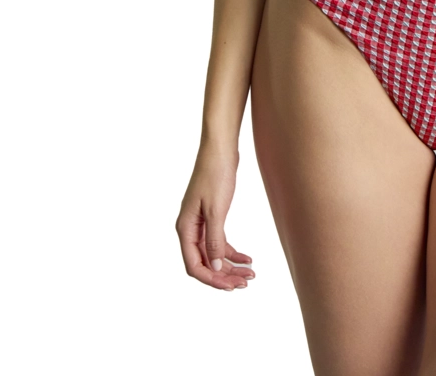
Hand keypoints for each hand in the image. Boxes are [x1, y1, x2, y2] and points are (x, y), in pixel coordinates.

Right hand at [176, 143, 254, 290]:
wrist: (220, 148)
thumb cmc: (216, 174)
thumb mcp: (216, 210)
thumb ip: (214, 240)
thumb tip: (215, 268)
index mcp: (185, 228)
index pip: (194, 265)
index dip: (212, 279)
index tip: (232, 286)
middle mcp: (189, 229)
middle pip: (204, 263)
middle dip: (224, 275)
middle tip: (246, 282)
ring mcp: (200, 223)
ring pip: (213, 254)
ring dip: (230, 265)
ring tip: (250, 273)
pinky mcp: (211, 216)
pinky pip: (219, 242)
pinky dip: (232, 251)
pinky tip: (247, 257)